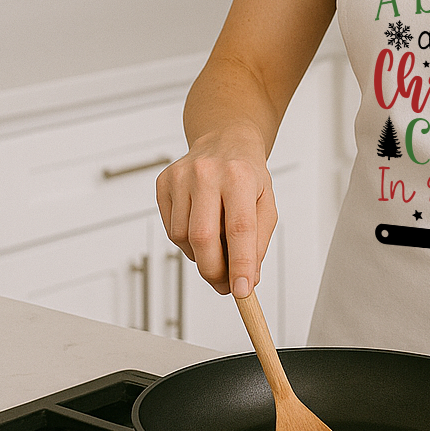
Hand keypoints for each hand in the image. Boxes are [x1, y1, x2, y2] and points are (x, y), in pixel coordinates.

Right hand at [156, 124, 276, 297]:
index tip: (243, 291)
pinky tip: (200, 225)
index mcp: (239, 176)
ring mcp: (181, 176)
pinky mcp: (163, 183)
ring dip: (201, 255)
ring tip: (217, 241)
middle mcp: (207, 173)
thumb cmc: (247, 174)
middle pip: (204, 237)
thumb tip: (247, 280)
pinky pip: (169, 230)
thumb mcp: (266, 203)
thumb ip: (258, 243)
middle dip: (214, 270)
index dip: (240, 264)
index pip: (239, 228)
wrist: (226, 140)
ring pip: (183, 238)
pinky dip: (186, 241)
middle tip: (225, 284)